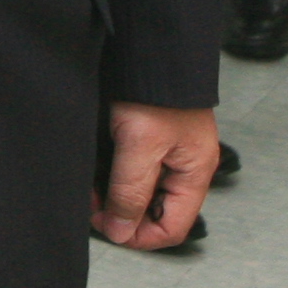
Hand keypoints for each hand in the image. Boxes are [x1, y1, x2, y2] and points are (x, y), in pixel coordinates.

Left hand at [97, 102, 218, 250]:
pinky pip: (135, 173)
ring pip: (143, 194)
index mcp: (194, 173)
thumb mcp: (140, 148)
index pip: (172, 228)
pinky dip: (116, 178)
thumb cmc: (155, 92)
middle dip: (125, 216)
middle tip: (95, 206)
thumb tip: (121, 231)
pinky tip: (98, 172)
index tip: (108, 227)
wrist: (149, 50)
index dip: (139, 237)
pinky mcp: (150, 139)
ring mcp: (168, 153)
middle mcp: (184, 167)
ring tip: (93, 189)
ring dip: (117, 198)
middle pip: (157, 213)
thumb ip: (130, 193)